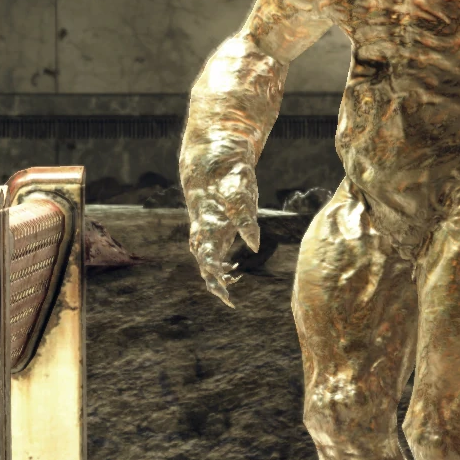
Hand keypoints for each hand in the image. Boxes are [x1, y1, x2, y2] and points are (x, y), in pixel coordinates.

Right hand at [184, 161, 260, 307]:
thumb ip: (246, 220)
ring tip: (231, 289)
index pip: (208, 261)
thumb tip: (255, 246)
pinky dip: (219, 263)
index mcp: (209, 227)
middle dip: (215, 284)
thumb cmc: (228, 175)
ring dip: (216, 276)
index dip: (216, 280)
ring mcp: (206, 229)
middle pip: (204, 265)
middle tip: (229, 301)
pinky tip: (232, 269)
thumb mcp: (241, 193)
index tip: (227, 296)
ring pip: (205, 259)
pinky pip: (210, 250)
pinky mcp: (212, 226)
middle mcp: (204, 231)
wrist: (213, 159)